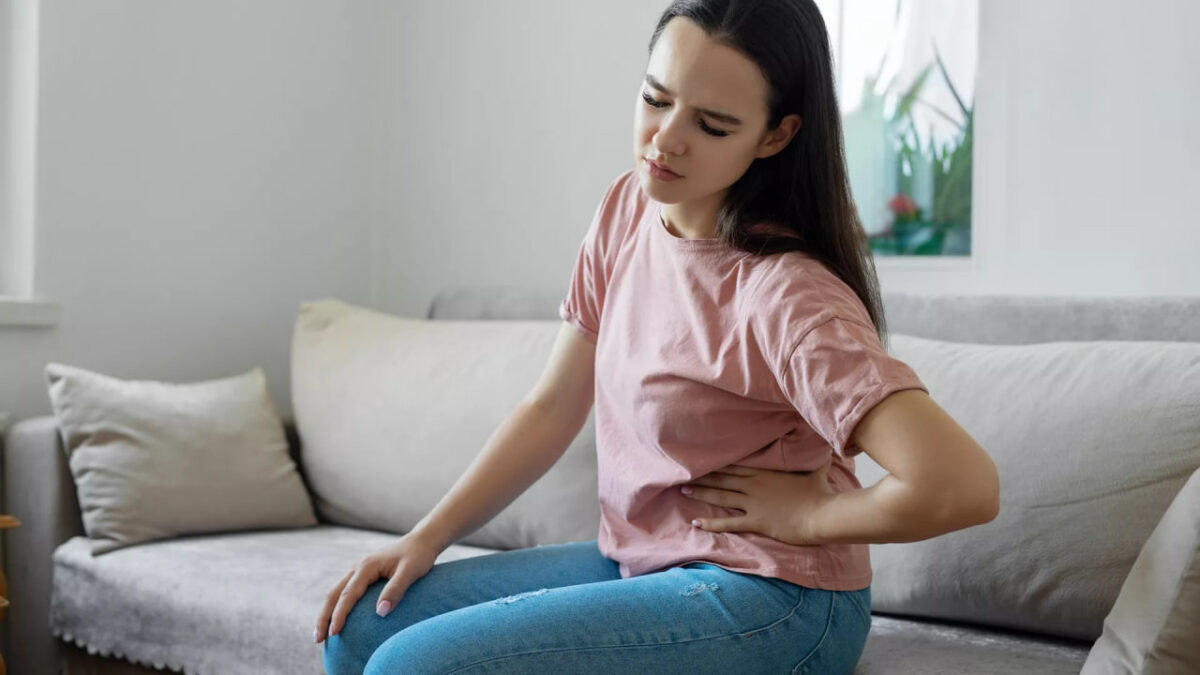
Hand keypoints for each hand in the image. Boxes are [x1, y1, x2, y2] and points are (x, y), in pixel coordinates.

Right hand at [314, 533, 441, 643]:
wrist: (422, 541)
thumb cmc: (418, 556)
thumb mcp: (410, 572)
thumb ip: (395, 590)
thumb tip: (380, 613)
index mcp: (366, 567)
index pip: (347, 595)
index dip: (339, 615)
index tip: (333, 634)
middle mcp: (357, 567)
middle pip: (333, 594)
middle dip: (323, 617)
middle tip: (316, 639)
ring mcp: (358, 570)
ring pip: (335, 593)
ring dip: (326, 613)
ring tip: (320, 635)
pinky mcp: (363, 574)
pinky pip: (344, 592)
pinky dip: (336, 606)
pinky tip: (337, 620)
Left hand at [680, 455, 837, 545]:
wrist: (821, 514)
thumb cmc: (819, 491)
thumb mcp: (816, 467)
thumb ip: (815, 455)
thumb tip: (826, 441)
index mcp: (765, 471)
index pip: (735, 463)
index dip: (717, 460)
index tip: (701, 456)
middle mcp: (754, 485)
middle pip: (723, 478)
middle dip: (702, 475)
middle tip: (683, 472)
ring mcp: (753, 503)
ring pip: (721, 496)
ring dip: (702, 493)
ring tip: (684, 490)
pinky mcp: (755, 521)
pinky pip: (728, 523)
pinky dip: (711, 523)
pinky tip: (696, 523)